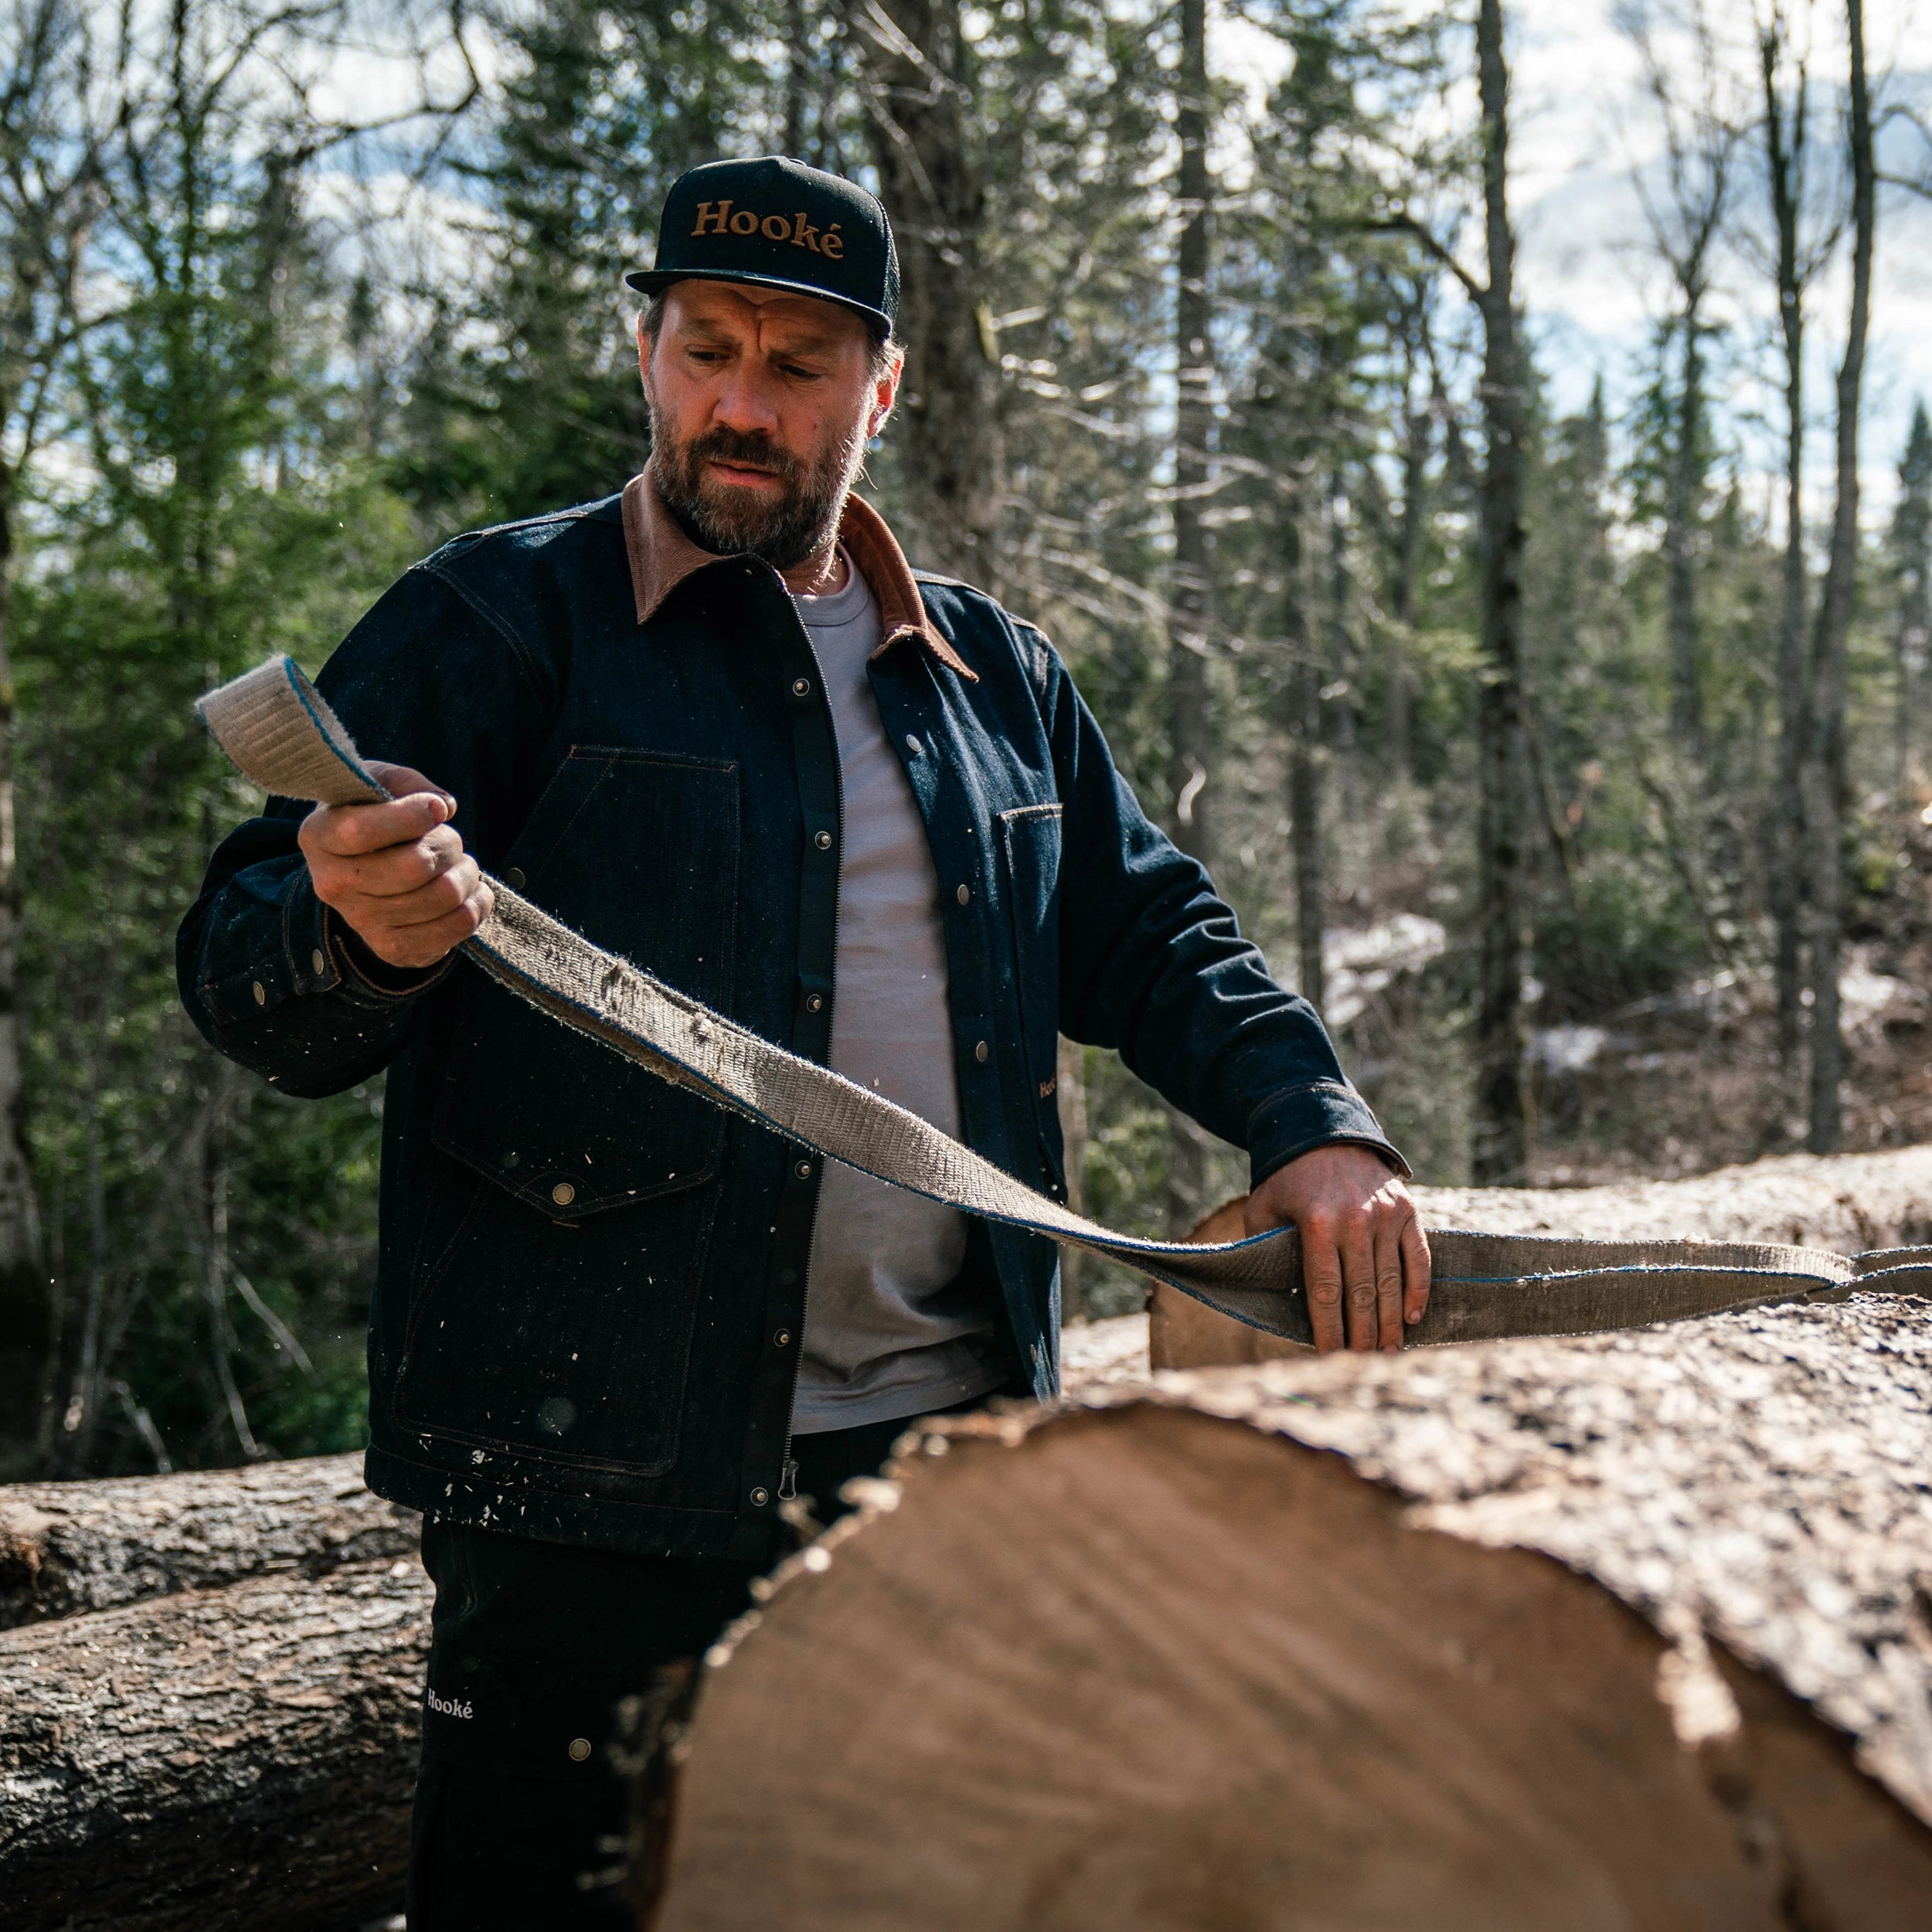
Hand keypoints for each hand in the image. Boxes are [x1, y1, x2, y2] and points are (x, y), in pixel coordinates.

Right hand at [298, 761, 494, 971]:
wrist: (363, 873)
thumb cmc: (373, 816)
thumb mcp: (377, 783)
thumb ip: (407, 783)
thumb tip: (442, 807)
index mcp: (319, 837)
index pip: (360, 831)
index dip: (412, 816)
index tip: (437, 809)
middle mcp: (333, 884)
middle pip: (415, 866)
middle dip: (449, 844)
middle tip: (451, 839)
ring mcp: (362, 922)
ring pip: (443, 895)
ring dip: (467, 873)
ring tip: (460, 864)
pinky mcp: (393, 948)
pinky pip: (456, 927)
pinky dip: (476, 904)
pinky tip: (470, 890)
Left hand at [1244, 1144, 1430, 1353]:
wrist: (1324, 1133)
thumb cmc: (1286, 1181)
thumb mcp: (1263, 1210)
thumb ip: (1265, 1250)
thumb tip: (1272, 1300)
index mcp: (1317, 1224)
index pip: (1325, 1291)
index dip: (1328, 1329)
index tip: (1327, 1357)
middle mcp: (1355, 1220)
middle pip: (1361, 1293)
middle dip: (1361, 1334)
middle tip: (1362, 1365)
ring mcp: (1385, 1214)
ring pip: (1390, 1281)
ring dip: (1390, 1321)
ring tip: (1388, 1351)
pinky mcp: (1406, 1209)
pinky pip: (1417, 1257)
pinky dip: (1417, 1289)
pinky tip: (1411, 1316)